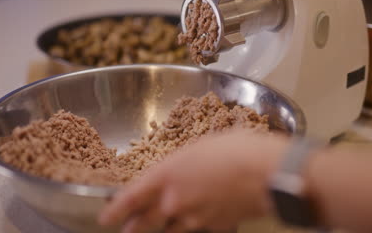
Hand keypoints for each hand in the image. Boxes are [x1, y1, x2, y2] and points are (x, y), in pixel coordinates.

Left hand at [98, 128, 287, 232]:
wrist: (266, 173)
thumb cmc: (235, 150)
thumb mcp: (200, 146)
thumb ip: (183, 164)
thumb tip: (180, 171)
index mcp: (167, 175)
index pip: (131, 197)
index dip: (115, 209)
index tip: (105, 217)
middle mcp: (175, 201)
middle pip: (146, 221)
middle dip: (134, 226)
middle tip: (127, 230)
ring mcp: (195, 218)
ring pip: (171, 230)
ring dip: (164, 229)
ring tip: (162, 228)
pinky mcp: (215, 227)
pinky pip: (200, 230)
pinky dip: (197, 227)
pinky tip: (201, 222)